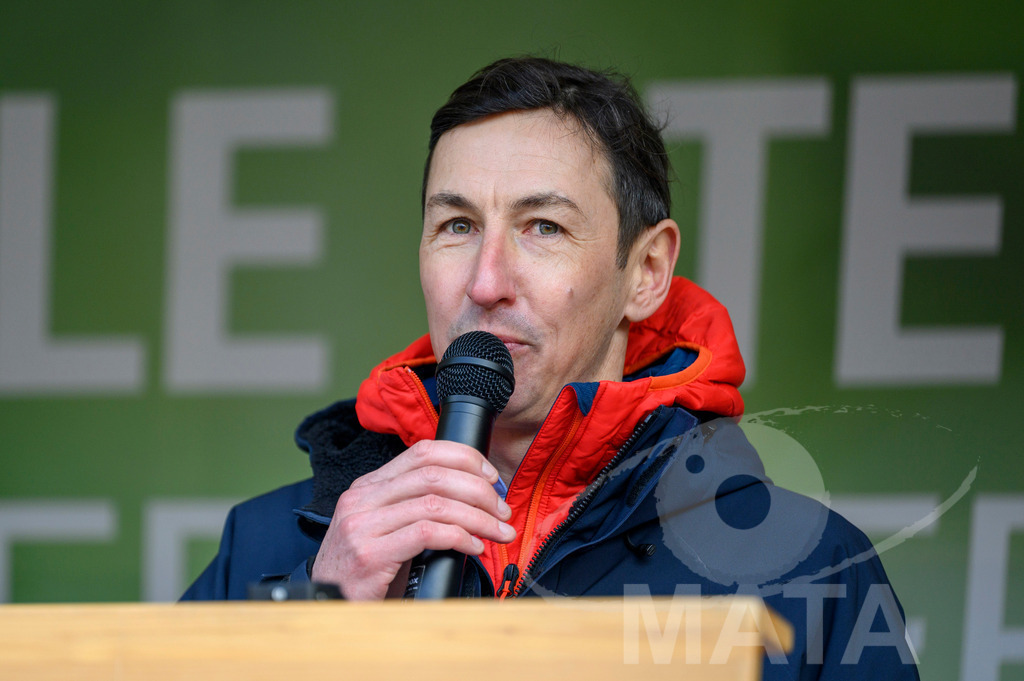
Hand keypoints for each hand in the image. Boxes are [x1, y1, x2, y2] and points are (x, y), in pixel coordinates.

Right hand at [310, 439, 515, 599]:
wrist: (328, 608)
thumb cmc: (365, 572)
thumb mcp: (386, 529)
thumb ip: (414, 507)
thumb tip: (469, 496)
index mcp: (368, 486)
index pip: (422, 452)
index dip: (464, 458)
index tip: (491, 477)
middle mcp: (362, 499)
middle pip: (434, 475)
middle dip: (479, 490)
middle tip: (502, 509)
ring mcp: (363, 525)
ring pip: (436, 503)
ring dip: (478, 516)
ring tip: (499, 531)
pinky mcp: (370, 555)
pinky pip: (427, 533)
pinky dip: (460, 537)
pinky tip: (474, 547)